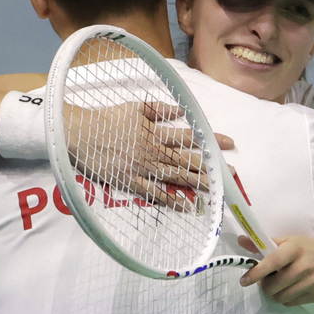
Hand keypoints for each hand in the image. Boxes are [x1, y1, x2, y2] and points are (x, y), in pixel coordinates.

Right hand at [66, 101, 232, 206]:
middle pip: (187, 160)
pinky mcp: (130, 181)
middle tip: (233, 173)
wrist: (80, 133)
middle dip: (211, 166)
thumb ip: (159, 109)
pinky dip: (170, 199)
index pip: (189, 136)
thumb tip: (182, 109)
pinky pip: (154, 192)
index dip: (210, 140)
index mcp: (156, 132)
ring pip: (175, 177)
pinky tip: (186, 205)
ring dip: (197, 183)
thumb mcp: (134, 107)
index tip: (229, 143)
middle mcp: (153, 151)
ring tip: (217, 189)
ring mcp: (143, 168)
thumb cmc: (107, 119)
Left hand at [238, 235, 313, 305]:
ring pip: (280, 297)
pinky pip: (291, 303)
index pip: (271, 262)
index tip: (244, 281)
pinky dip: (286, 299)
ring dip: (275, 294)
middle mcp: (303, 265)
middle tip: (268, 280)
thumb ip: (266, 244)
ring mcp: (311, 282)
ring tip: (279, 286)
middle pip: (272, 286)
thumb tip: (241, 240)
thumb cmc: (312, 249)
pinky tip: (291, 290)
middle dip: (265, 286)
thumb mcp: (291, 241)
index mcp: (294, 248)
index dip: (256, 273)